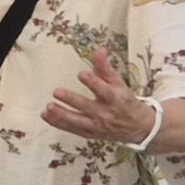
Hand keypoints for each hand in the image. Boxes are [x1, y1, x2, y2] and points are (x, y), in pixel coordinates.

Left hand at [41, 48, 157, 145]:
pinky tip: (46, 115)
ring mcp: (97, 125)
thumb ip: (106, 68)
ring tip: (48, 107)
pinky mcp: (90, 133)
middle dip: (72, 100)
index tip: (82, 74)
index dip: (94, 82)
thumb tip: (99, 50)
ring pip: (78, 121)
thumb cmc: (126, 102)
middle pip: (87, 106)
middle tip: (57, 92)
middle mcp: (105, 113)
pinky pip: (72, 129)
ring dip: (62, 115)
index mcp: (115, 98)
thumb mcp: (119, 83)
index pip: (104, 90)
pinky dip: (59, 123)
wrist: (138, 127)